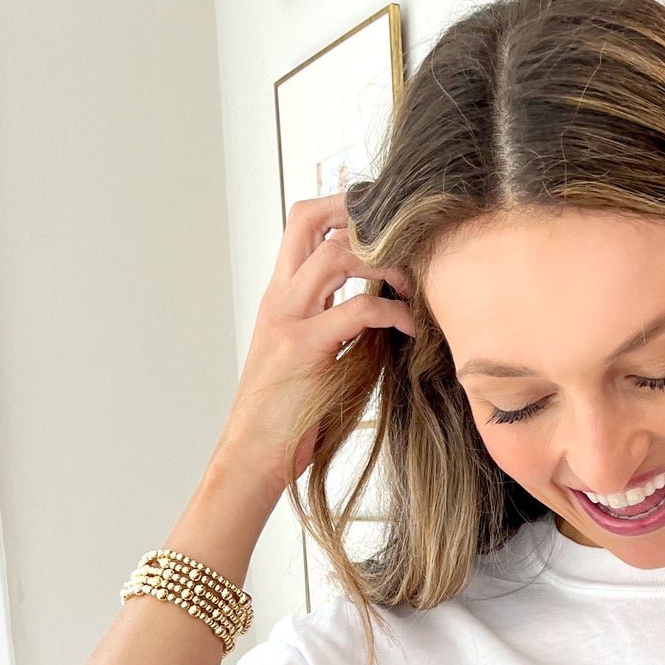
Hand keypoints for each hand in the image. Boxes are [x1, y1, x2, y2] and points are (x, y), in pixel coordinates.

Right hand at [213, 189, 415, 496]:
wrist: (253, 455)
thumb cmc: (288, 415)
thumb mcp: (313, 358)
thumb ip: (336, 326)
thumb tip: (382, 310)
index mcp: (280, 298)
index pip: (302, 226)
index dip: (340, 208)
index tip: (381, 221)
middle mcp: (280, 299)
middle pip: (311, 221)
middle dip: (360, 214)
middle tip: (402, 235)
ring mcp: (288, 320)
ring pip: (336, 255)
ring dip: (383, 261)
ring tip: (411, 286)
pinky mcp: (305, 349)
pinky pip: (357, 309)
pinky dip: (393, 311)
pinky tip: (410, 327)